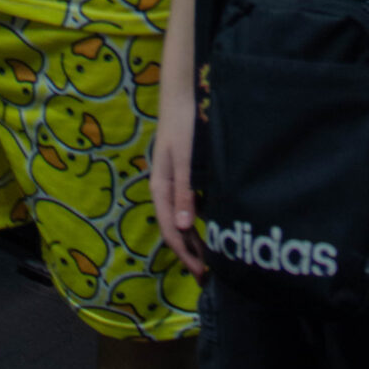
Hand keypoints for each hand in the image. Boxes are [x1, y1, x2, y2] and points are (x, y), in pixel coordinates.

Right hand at [151, 95, 204, 277]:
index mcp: (160, 187)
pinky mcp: (183, 174)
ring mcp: (173, 181)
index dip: (184, 253)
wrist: (182, 94)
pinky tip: (208, 226)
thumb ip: (184, 191)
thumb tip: (183, 227)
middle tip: (206, 275)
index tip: (200, 272)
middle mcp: (165, 188)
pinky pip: (187, 204)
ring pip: (181, 218)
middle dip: (188, 252)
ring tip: (207, 257)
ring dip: (192, 239)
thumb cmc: (183, 124)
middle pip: (174, 228)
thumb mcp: (184, 159)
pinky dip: (196, 220)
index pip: (170, 229)